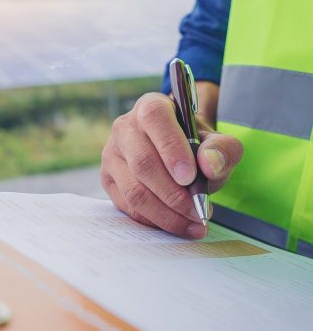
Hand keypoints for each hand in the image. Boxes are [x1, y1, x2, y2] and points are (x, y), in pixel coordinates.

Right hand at [100, 84, 242, 238]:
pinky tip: (176, 223)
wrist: (175, 153)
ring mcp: (112, 153)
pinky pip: (128, 205)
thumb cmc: (194, 146)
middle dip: (174, 194)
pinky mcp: (108, 178)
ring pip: (134, 190)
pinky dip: (154, 220)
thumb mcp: (217, 142)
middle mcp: (124, 127)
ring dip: (166, 214)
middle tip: (199, 211)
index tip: (190, 177)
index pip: (154, 119)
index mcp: (151, 107)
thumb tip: (209, 165)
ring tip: (193, 223)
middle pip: (143, 163)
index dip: (171, 148)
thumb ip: (222, 149)